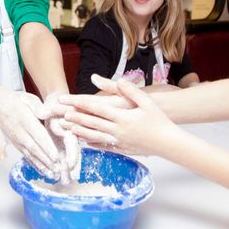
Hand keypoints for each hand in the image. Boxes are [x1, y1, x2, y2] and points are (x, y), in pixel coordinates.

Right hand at [0, 88, 59, 178]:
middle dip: (47, 161)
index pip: (38, 135)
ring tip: (52, 175)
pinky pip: (25, 155)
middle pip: (34, 148)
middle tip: (58, 171)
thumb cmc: (13, 99)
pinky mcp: (14, 143)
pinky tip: (42, 170)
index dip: (47, 147)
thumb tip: (48, 113)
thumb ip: (38, 106)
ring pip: (29, 154)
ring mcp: (15, 139)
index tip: (56, 157)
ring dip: (41, 166)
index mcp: (24, 119)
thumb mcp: (27, 98)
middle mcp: (19, 132)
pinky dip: (34, 164)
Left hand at [42, 93, 81, 183]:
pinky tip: (59, 177)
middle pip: (73, 154)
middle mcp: (71, 137)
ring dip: (67, 170)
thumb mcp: (52, 106)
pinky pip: (63, 158)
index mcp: (70, 128)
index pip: (73, 143)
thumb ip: (49, 112)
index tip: (70, 165)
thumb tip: (48, 118)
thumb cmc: (55, 104)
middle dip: (73, 167)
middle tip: (72, 178)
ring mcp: (67, 142)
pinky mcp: (62, 145)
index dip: (72, 155)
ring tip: (66, 182)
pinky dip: (62, 167)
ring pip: (68, 159)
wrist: (56, 103)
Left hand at [62, 79, 177, 155]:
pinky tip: (85, 141)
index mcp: (122, 116)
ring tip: (67, 128)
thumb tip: (119, 80)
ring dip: (80, 131)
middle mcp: (118, 129)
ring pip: (94, 136)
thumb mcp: (147, 102)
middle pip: (91, 122)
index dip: (79, 104)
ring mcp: (119, 141)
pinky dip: (92, 143)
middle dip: (74, 118)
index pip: (96, 108)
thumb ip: (131, 91)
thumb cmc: (159, 120)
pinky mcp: (122, 149)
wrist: (169, 143)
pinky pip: (104, 146)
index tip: (67, 101)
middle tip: (59, 115)